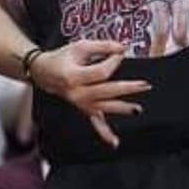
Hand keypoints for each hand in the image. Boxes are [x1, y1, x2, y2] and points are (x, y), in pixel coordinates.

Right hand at [28, 39, 150, 148]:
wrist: (43, 72)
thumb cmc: (62, 58)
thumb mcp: (80, 46)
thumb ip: (103, 46)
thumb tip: (123, 47)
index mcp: (73, 77)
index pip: (101, 72)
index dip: (114, 61)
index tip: (120, 53)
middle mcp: (76, 93)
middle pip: (106, 91)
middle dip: (127, 88)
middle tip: (144, 85)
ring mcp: (80, 103)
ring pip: (103, 108)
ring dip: (122, 109)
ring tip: (138, 110)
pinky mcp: (83, 109)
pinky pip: (94, 123)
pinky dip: (105, 134)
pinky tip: (115, 142)